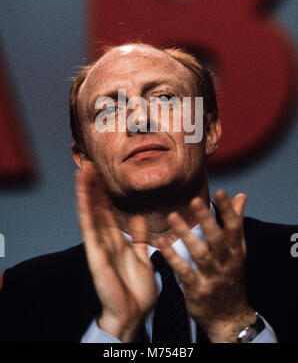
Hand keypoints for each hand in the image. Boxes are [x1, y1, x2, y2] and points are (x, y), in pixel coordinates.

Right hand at [76, 166, 157, 341]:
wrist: (134, 314)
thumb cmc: (137, 291)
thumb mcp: (143, 258)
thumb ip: (139, 238)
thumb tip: (137, 218)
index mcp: (117, 242)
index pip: (108, 212)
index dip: (105, 194)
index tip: (102, 175)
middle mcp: (105, 241)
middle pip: (97, 209)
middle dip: (94, 188)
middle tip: (90, 166)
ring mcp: (98, 245)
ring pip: (91, 213)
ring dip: (86, 192)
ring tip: (84, 171)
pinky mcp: (95, 252)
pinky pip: (89, 226)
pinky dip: (85, 207)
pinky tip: (82, 191)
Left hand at [157, 190, 255, 342]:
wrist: (229, 317)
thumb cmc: (230, 277)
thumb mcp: (237, 250)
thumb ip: (236, 222)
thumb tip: (240, 196)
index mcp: (235, 250)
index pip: (235, 227)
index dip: (228, 210)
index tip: (221, 192)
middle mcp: (226, 262)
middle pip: (217, 239)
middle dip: (207, 220)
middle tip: (195, 201)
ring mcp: (212, 277)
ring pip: (200, 254)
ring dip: (186, 235)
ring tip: (173, 216)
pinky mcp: (197, 289)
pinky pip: (184, 271)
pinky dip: (172, 257)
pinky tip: (162, 243)